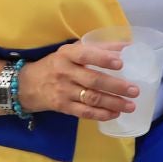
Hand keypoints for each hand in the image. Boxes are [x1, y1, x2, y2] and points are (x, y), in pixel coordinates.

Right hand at [19, 41, 142, 121]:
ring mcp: (63, 91)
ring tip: (130, 106)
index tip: (121, 63)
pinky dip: (101, 114)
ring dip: (113, 103)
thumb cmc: (56, 64)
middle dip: (116, 86)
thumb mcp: (71, 51)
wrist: (28, 84)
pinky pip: (84, 112)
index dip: (103, 59)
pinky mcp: (63, 107)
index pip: (85, 55)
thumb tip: (126, 46)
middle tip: (134, 90)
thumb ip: (98, 48)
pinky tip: (114, 114)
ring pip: (91, 98)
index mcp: (67, 54)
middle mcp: (64, 72)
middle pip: (93, 80)